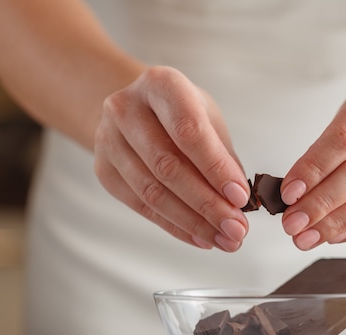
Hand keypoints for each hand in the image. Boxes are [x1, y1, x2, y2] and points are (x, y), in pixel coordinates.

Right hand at [94, 66, 250, 251]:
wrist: (133, 109)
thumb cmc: (179, 112)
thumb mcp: (207, 117)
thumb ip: (222, 155)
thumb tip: (240, 200)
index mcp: (160, 85)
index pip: (189, 131)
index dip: (216, 168)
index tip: (241, 197)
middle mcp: (126, 109)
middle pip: (168, 166)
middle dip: (207, 204)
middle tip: (236, 228)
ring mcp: (108, 140)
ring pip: (152, 192)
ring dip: (193, 222)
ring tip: (224, 239)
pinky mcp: (104, 170)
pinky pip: (141, 207)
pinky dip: (175, 226)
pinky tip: (201, 238)